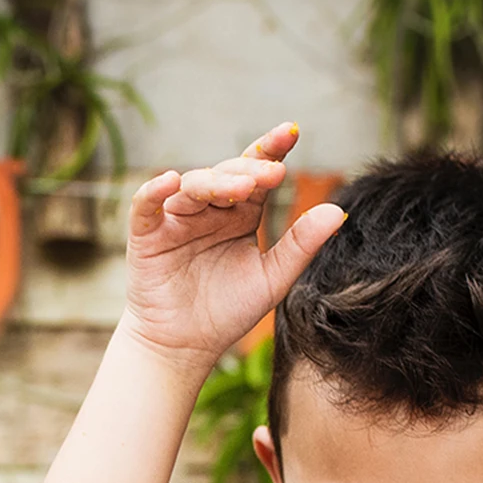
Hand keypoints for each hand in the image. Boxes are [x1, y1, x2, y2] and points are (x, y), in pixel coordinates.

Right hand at [123, 121, 344, 366]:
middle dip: (248, 171)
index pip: (256, 172)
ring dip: (214, 183)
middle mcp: (209, 211)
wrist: (184, 349)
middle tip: (270, 176)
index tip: (292, 133)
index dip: (271, 149)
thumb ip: (301, 245)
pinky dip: (153, 191)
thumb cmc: (225, 314)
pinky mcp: (146, 236)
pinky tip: (170, 180)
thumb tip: (338, 211)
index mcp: (240, 214)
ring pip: (192, 187)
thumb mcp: (271, 280)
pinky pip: (145, 205)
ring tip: (237, 190)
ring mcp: (176, 220)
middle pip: (227, 175)